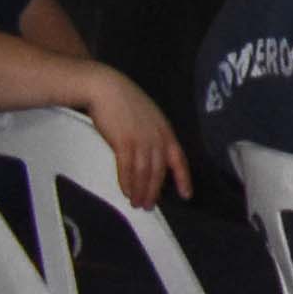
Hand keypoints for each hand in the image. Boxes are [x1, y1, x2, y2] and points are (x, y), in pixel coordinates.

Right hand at [84, 71, 188, 206]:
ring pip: (144, 173)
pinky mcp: (123, 142)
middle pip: (159, 171)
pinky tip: (125, 191)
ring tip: (137, 202)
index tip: (186, 194)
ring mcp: (141, 139)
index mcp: (165, 131)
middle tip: (149, 205)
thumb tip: (153, 157)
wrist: (106, 88)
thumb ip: (154, 136)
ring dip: (140, 191)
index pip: (179, 160)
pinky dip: (126, 182)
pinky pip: (127, 168)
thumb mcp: (148, 118)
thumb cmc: (124, 103)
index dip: (183, 178)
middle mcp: (157, 137)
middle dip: (155, 191)